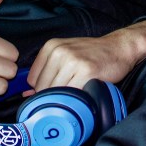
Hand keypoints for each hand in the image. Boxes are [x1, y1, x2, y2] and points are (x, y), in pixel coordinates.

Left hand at [26, 20, 145, 92]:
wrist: (119, 48)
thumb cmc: (91, 55)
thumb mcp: (66, 56)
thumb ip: (46, 73)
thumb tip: (26, 96)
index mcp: (51, 46)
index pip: (33, 80)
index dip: (42, 90)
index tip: (56, 89)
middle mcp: (59, 51)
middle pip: (43, 88)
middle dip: (54, 95)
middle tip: (70, 92)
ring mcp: (72, 61)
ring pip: (56, 92)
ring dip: (66, 98)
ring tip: (78, 90)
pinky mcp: (86, 71)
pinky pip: (72, 94)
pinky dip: (77, 98)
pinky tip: (85, 91)